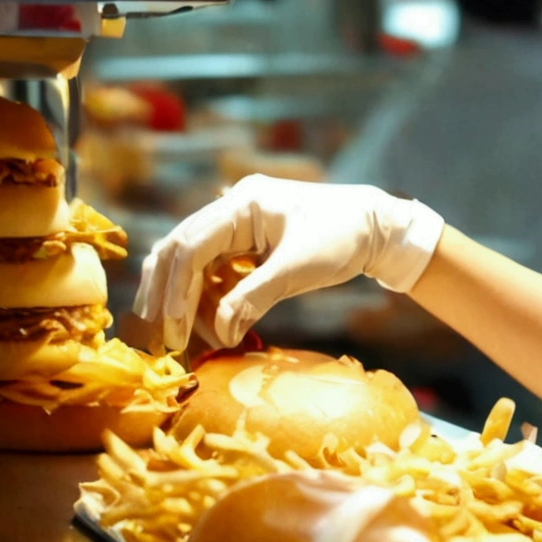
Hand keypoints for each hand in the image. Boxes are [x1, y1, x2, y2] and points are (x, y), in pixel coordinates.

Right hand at [133, 175, 443, 351]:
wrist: (375, 227)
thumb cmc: (342, 238)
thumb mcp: (297, 270)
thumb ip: (253, 298)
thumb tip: (220, 333)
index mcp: (243, 203)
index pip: (191, 246)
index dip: (177, 289)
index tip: (174, 328)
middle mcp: (233, 208)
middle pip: (179, 251)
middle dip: (169, 296)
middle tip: (166, 338)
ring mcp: (237, 225)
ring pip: (193, 264)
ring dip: (190, 301)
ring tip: (199, 338)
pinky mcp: (245, 243)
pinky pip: (214, 270)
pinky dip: (210, 298)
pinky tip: (216, 325)